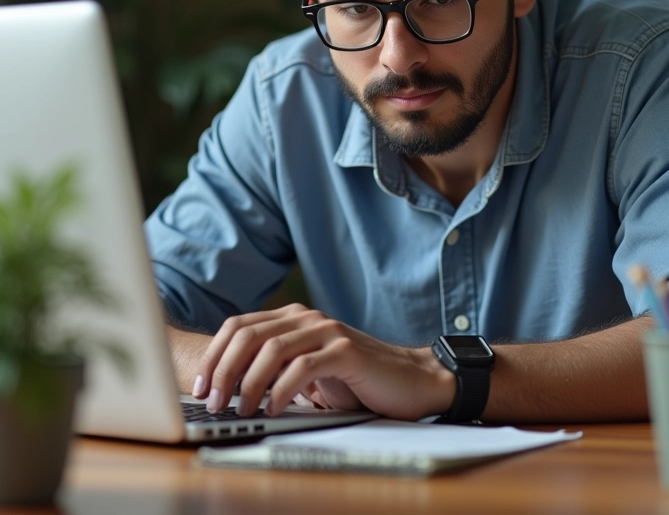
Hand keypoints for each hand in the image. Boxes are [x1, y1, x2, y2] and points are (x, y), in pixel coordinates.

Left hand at [190, 304, 454, 419]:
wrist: (410, 380)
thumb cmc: (357, 380)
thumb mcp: (309, 371)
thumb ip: (278, 367)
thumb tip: (230, 387)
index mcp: (295, 318)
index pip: (239, 326)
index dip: (214, 354)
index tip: (199, 385)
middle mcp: (308, 318)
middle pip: (248, 334)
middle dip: (223, 370)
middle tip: (212, 401)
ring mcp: (327, 331)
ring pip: (271, 350)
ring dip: (248, 384)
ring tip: (241, 410)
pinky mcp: (345, 351)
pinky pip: (302, 368)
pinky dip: (281, 391)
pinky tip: (274, 410)